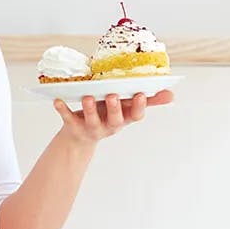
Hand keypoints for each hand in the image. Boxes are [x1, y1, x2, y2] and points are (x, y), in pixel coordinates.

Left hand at [53, 90, 174, 144]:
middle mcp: (109, 126)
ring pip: (91, 120)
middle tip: (113, 95)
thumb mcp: (127, 108)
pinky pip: (67, 118)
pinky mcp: (73, 127)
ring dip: (89, 109)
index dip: (139, 107)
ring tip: (87, 96)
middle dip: (114, 108)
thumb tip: (172, 94)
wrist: (81, 135)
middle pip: (114, 120)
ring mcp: (91, 128)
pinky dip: (62, 110)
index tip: (140, 94)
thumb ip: (148, 100)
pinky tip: (57, 100)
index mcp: (124, 118)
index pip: (135, 116)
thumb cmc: (108, 114)